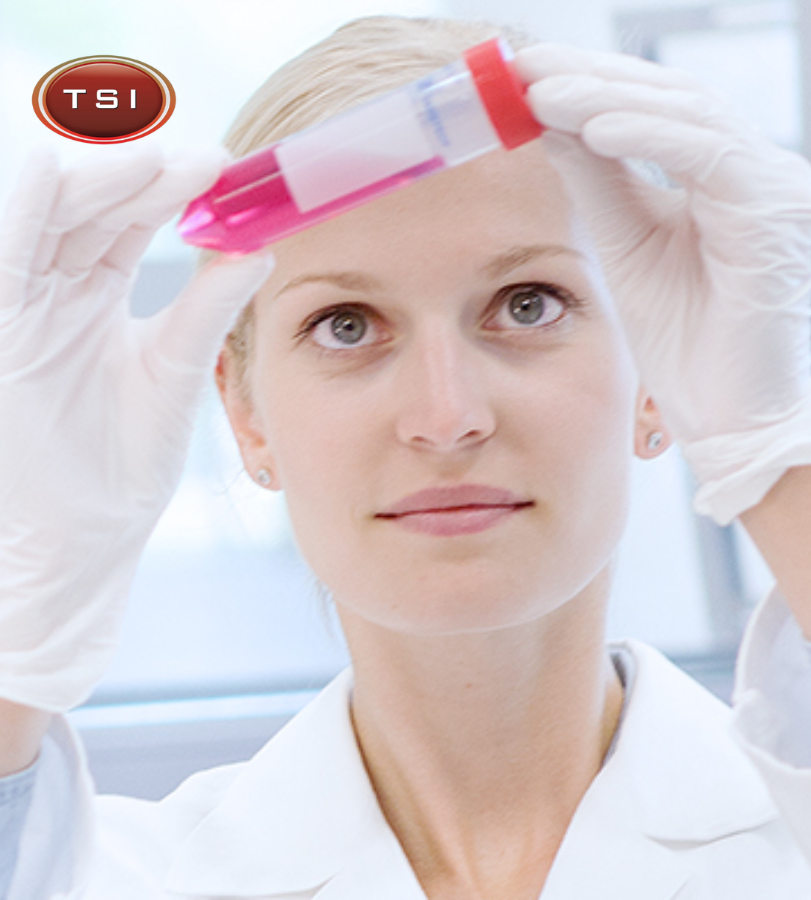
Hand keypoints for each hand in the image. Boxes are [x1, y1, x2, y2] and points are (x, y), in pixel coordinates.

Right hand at [0, 145, 272, 710]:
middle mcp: (48, 289)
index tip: (224, 167)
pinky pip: (10, 253)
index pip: (122, 214)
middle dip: (139, 171)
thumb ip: (205, 308)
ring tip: (162, 165)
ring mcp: (18, 306)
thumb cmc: (122, 464)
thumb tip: (262, 247)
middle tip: (204, 161)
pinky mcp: (0, 331)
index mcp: (89, 293)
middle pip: (84, 201)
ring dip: (100, 180)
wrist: (81, 540)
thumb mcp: (173, 372)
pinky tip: (71, 176)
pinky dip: (34, 209)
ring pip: (44, 213)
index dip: (165, 183)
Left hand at [515, 44, 810, 523]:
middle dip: (591, 78)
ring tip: (543, 90)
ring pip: (688, 115)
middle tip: (523, 65)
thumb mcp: (624, 243)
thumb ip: (598, 180)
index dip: (589, 85)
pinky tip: (594, 126)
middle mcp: (755, 170)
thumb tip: (549, 118)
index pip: (653, 110)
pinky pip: (709, 156)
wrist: (723, 412)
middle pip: (669, 98)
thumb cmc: (681, 340)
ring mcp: (773, 186)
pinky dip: (650, 137)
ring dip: (608, 99)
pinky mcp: (775, 213)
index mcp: (720, 177)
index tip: (522, 73)